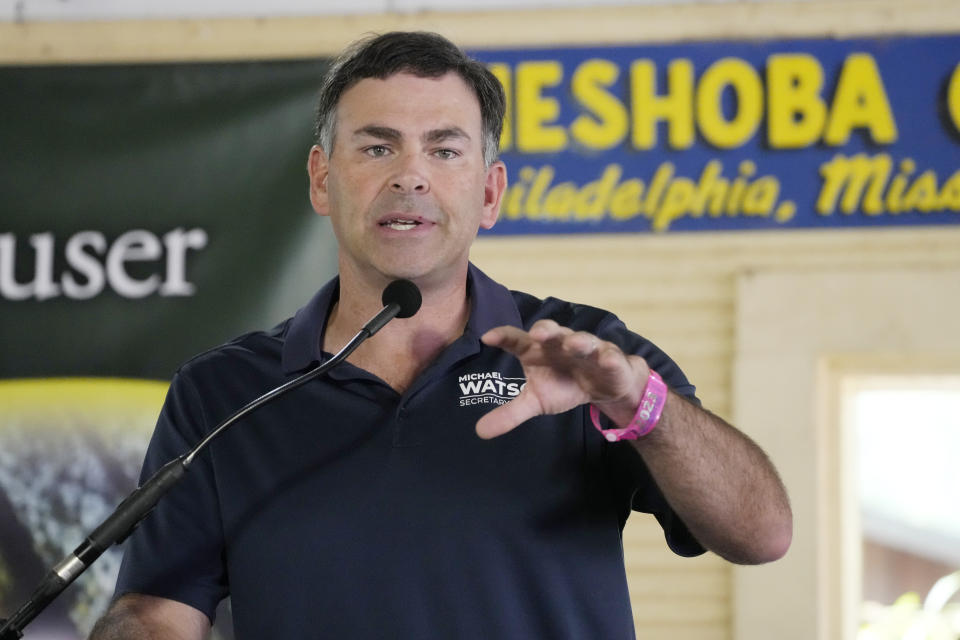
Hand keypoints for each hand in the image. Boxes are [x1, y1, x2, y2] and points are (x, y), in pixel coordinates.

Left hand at [476, 319, 648, 438]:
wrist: (604, 385)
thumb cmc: (563, 384)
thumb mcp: (536, 401)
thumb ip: (510, 413)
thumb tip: (480, 432)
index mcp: (538, 350)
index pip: (517, 339)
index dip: (503, 336)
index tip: (487, 338)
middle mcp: (561, 343)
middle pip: (552, 332)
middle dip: (546, 331)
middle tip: (537, 334)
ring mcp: (587, 349)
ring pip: (582, 340)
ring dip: (578, 341)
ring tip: (572, 344)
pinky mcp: (610, 359)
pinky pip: (610, 357)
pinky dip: (609, 358)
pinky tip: (607, 360)